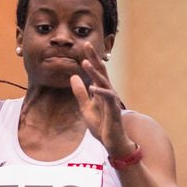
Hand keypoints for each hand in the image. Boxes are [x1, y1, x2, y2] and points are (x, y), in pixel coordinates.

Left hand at [69, 41, 131, 158]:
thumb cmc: (101, 125)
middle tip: (86, 44)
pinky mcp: (114, 109)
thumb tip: (73, 77)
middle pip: (101, 71)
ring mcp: (112, 99)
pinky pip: (107, 98)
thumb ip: (80, 93)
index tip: (84, 44)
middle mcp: (108, 91)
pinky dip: (100, 92)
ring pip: (103, 82)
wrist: (111, 141)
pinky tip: (92, 87)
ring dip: (94, 72)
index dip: (90, 57)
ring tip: (85, 62)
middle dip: (94, 57)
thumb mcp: (86, 107)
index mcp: (101, 90)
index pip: (96, 70)